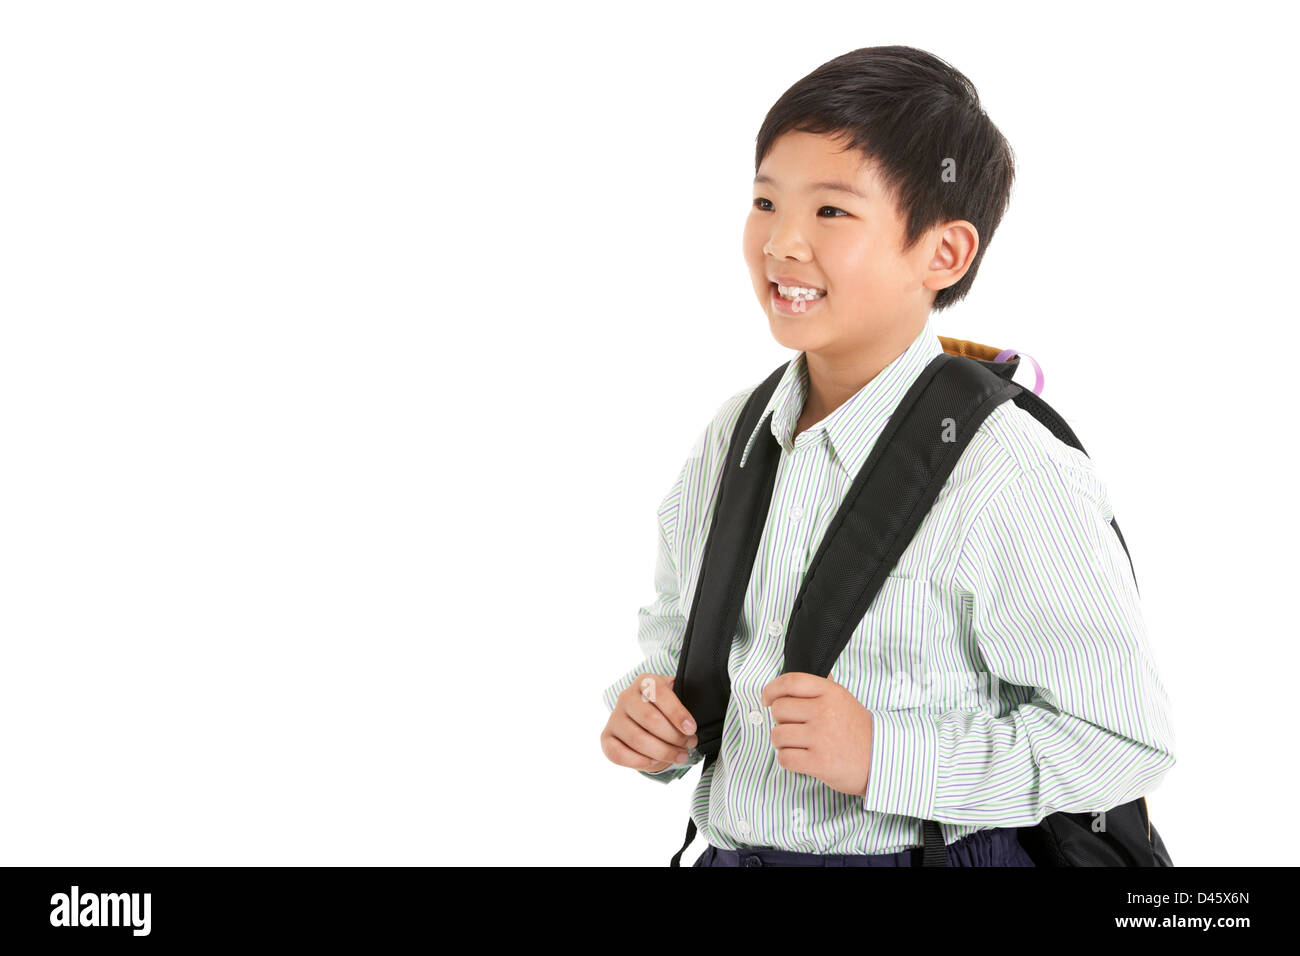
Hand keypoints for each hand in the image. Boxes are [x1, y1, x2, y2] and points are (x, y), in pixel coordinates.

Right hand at [600, 674, 699, 772]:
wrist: (646, 718)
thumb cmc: (666, 709)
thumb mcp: (677, 698)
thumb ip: (686, 702)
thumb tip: (692, 723)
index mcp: (645, 682)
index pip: (659, 694)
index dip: (677, 713)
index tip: (691, 729)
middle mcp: (626, 697)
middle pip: (650, 719)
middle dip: (674, 737)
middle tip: (689, 745)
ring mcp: (614, 717)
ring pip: (637, 739)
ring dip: (662, 752)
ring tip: (679, 756)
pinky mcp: (606, 737)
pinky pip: (618, 753)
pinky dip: (639, 761)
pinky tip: (655, 762)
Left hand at [760, 672, 873, 796]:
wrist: (880, 760)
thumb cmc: (859, 732)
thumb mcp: (843, 700)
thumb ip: (819, 690)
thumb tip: (792, 682)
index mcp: (830, 693)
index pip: (791, 682)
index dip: (772, 689)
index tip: (767, 699)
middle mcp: (825, 712)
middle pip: (779, 709)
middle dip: (779, 720)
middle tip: (792, 726)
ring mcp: (821, 737)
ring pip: (777, 735)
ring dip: (782, 742)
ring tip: (797, 744)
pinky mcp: (819, 762)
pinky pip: (784, 758)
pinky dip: (787, 760)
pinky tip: (800, 758)